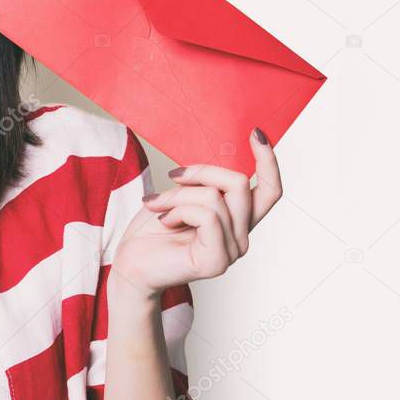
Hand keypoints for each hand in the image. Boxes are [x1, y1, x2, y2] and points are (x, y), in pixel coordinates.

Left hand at [111, 128, 282, 299]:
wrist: (129, 266)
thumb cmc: (152, 231)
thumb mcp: (182, 195)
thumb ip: (206, 185)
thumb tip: (213, 169)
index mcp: (237, 220)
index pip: (269, 191)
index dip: (269, 161)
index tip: (256, 133)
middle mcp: (241, 237)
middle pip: (239, 183)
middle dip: (200, 173)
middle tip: (172, 177)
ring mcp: (231, 251)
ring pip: (216, 197)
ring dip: (178, 195)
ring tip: (158, 206)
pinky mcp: (216, 261)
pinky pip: (207, 216)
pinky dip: (179, 210)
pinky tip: (164, 221)